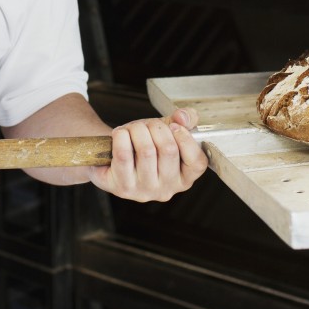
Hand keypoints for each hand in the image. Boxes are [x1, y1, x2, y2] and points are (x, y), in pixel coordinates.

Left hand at [87, 107, 208, 201]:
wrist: (111, 155)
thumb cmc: (144, 143)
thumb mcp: (167, 130)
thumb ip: (184, 119)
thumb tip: (183, 117)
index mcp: (183, 179)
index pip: (197, 162)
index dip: (186, 139)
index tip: (174, 126)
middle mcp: (166, 190)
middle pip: (169, 150)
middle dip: (156, 127)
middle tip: (147, 125)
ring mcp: (144, 192)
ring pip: (146, 150)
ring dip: (137, 130)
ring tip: (133, 129)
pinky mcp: (122, 188)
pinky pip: (124, 155)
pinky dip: (121, 136)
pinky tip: (120, 134)